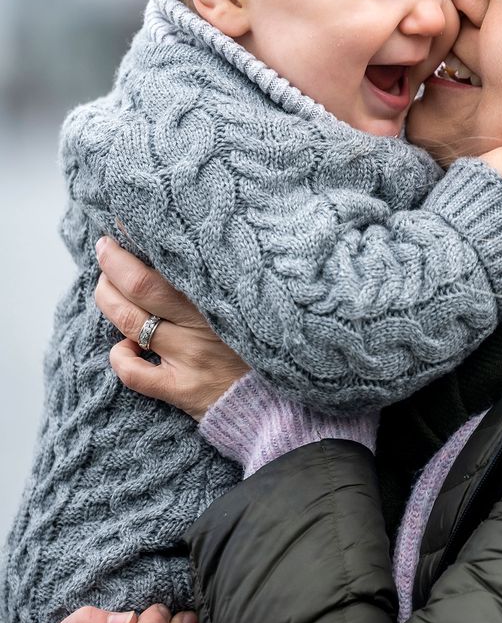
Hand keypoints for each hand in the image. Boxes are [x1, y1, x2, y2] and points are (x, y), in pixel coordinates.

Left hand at [94, 237, 247, 419]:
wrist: (275, 399)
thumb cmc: (256, 344)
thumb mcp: (242, 305)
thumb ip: (214, 282)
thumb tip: (174, 252)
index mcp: (218, 297)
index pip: (171, 261)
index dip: (140, 242)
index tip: (124, 224)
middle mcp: (201, 324)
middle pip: (142, 287)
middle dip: (113, 264)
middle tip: (105, 250)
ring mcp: (189, 356)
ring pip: (130, 322)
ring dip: (108, 301)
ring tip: (104, 287)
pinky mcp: (181, 388)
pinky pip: (134, 372)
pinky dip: (119, 356)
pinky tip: (124, 347)